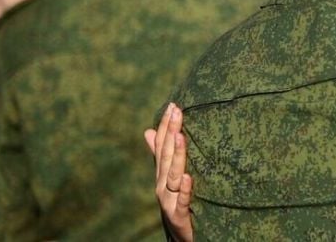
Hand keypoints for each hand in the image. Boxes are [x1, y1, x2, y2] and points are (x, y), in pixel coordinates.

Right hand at [144, 103, 194, 241]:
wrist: (182, 234)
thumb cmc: (177, 201)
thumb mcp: (168, 177)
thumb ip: (159, 155)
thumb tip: (148, 131)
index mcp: (160, 173)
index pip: (161, 145)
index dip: (166, 125)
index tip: (172, 105)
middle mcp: (161, 184)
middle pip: (166, 155)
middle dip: (171, 132)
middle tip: (177, 111)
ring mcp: (168, 200)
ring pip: (172, 175)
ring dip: (177, 155)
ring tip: (180, 137)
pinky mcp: (178, 215)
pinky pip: (182, 200)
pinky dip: (185, 189)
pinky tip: (187, 177)